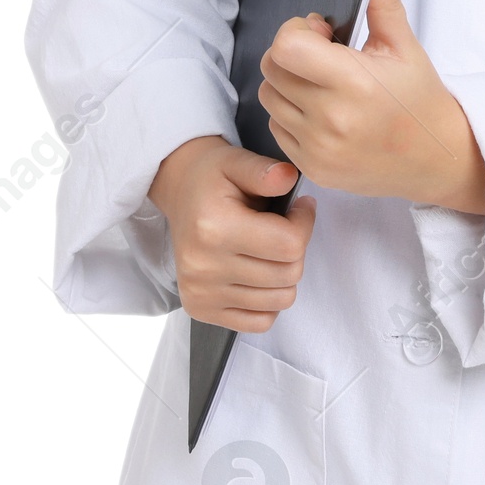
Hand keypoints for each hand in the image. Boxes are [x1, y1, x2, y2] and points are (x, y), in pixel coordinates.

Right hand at [147, 135, 315, 331]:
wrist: (180, 192)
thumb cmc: (212, 177)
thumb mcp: (237, 161)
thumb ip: (265, 171)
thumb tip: (289, 177)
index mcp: (215, 227)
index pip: (289, 244)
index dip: (305, 224)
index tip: (300, 208)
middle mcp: (204, 266)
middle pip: (287, 275)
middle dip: (297, 249)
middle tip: (285, 228)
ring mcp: (201, 292)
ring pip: (279, 301)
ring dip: (284, 275)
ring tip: (270, 249)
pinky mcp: (200, 309)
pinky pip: (259, 322)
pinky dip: (268, 302)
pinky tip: (259, 274)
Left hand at [258, 0, 484, 211]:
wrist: (435, 157)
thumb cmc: (420, 98)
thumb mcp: (405, 45)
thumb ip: (382, 0)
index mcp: (354, 82)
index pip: (287, 47)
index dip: (296, 31)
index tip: (322, 33)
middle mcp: (331, 118)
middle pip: (272, 68)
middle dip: (290, 52)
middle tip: (322, 54)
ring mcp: (318, 148)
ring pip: (268, 97)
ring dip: (287, 82)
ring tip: (322, 83)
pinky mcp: (312, 168)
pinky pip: (276, 128)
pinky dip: (290, 113)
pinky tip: (322, 110)